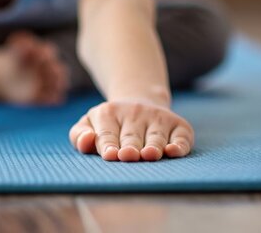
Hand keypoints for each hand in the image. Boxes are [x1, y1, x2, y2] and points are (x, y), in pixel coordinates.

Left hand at [69, 100, 193, 161]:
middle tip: (128, 156)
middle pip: (131, 137)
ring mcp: (157, 117)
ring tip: (149, 155)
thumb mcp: (89, 125)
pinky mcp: (178, 124)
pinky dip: (179, 145)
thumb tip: (88, 139)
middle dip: (130, 147)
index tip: (110, 156)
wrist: (137, 103)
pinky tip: (173, 152)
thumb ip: (79, 136)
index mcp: (108, 113)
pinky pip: (181, 136)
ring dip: (153, 146)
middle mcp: (134, 112)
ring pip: (156, 136)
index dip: (108, 145)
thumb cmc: (108, 125)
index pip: (107, 134)